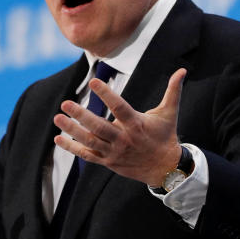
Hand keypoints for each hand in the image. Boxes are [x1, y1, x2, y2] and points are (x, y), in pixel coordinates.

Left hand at [53, 68, 185, 186]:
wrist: (164, 168)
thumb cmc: (164, 136)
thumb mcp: (169, 113)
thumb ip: (173, 91)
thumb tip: (182, 70)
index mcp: (137, 125)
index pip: (119, 107)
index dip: (107, 94)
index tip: (93, 82)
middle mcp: (123, 139)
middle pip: (99, 127)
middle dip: (81, 116)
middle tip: (65, 103)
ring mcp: (114, 152)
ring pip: (90, 142)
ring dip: (72, 130)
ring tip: (57, 118)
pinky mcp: (107, 162)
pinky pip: (87, 155)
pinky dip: (72, 148)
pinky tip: (58, 139)